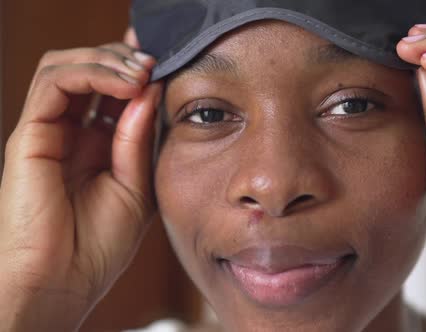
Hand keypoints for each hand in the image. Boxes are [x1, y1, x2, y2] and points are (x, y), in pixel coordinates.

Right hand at [0, 29, 161, 330]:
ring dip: (108, 60)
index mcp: (97, 145)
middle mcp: (70, 132)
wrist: (62, 283)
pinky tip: (127, 85)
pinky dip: (91, 74)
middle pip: (90, 70)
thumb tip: (150, 89)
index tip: (171, 60)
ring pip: (67, 66)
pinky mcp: (29, 135)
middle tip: (157, 62)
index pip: (114, 91)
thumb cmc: (98, 246)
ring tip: (143, 72)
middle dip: (125, 58)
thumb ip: (140, 138)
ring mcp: (48, 131)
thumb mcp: (137, 186)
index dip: (138, 70)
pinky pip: (53, 83)